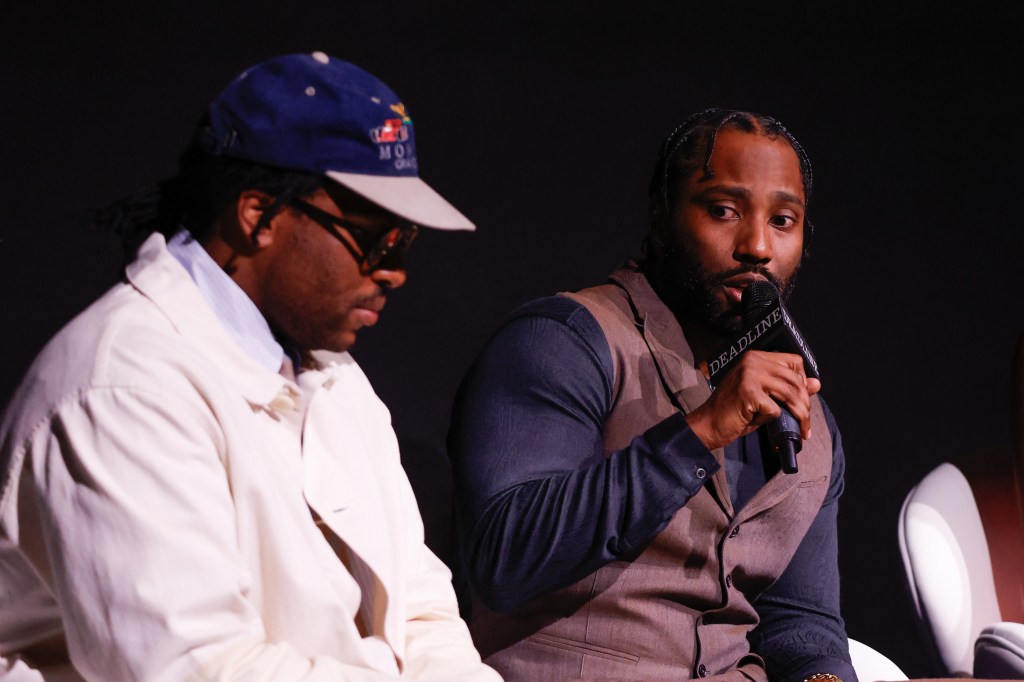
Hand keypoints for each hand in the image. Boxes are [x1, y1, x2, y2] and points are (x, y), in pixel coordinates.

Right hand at [687, 350, 820, 450]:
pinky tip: (764, 423)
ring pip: (790, 394)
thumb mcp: (763, 395)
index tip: (802, 398)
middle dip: (805, 403)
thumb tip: (816, 383)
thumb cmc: (733, 411)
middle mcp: (752, 361)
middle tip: (804, 420)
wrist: (708, 424)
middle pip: (795, 379)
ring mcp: (749, 375)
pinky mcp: (748, 393)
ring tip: (801, 427)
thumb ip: (787, 387)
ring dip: (799, 415)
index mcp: (755, 357)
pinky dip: (773, 420)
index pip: (793, 361)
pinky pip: (776, 409)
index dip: (802, 380)